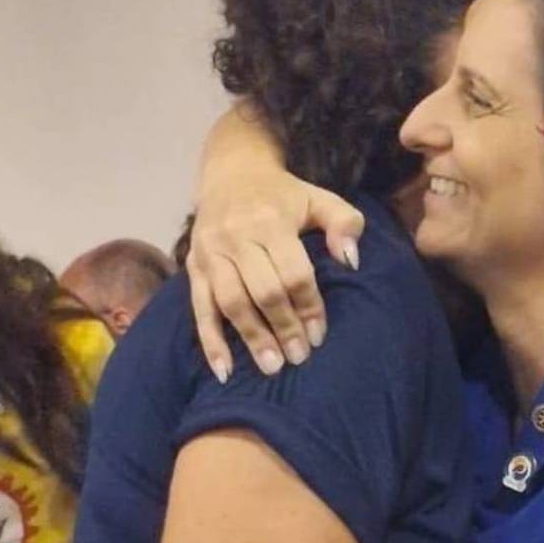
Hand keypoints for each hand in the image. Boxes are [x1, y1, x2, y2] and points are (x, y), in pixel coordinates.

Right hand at [188, 170, 363, 379]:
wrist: (231, 171)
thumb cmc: (284, 195)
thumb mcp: (319, 198)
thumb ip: (344, 222)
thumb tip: (350, 260)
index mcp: (271, 222)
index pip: (293, 273)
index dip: (309, 307)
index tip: (320, 335)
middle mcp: (236, 237)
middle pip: (263, 291)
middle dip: (284, 328)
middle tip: (300, 357)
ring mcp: (210, 252)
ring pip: (231, 303)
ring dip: (252, 338)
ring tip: (272, 368)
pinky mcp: (193, 266)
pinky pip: (200, 308)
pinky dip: (210, 342)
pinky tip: (224, 370)